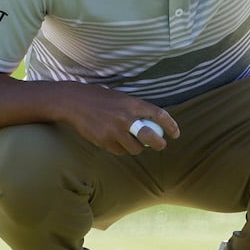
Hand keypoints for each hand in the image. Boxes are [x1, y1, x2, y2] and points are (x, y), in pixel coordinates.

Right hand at [57, 83, 179, 155]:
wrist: (74, 102)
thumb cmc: (100, 98)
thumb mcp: (121, 98)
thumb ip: (136, 110)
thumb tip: (152, 123)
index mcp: (132, 104)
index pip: (159, 115)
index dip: (171, 125)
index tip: (176, 133)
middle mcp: (125, 118)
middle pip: (151, 137)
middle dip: (159, 144)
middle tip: (161, 145)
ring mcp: (114, 131)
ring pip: (135, 148)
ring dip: (136, 147)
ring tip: (131, 141)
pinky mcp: (104, 141)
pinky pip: (119, 151)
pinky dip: (120, 148)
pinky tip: (113, 140)